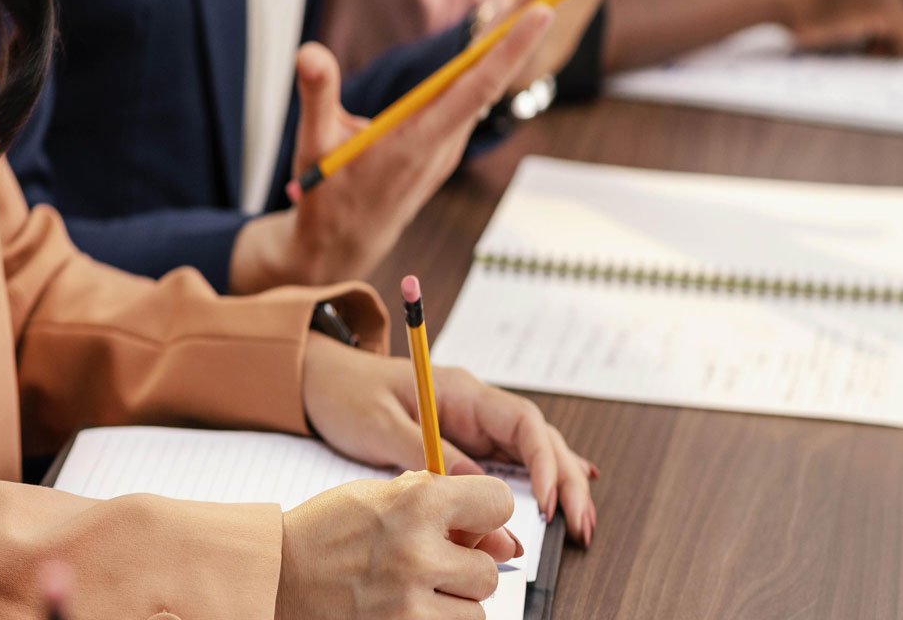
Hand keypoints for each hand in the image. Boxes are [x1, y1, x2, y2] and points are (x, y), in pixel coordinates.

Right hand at [229, 10, 550, 291]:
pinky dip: (493, 55)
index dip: (509, 49)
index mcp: (418, 141)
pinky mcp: (444, 141)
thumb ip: (318, 96)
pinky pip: (476, 91)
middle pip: (493, 73)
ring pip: (488, 80)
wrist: (344, 248)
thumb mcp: (316, 145)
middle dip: (525, 22)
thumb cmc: (328, 197)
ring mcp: (449, 141)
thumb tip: (310, 52)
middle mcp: (445, 140)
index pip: (474, 87)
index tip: (542, 10)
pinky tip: (503, 27)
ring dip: (513, 35)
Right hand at [275, 472, 517, 619]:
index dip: (487, 512)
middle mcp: (418, 552)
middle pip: (489, 570)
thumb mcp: (383, 495)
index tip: (471, 521)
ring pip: (475, 613)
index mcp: (418, 502)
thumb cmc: (329, 530)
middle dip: (464, 567)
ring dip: (452, 604)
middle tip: (430, 563)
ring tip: (413, 590)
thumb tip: (507, 540)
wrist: (276, 577)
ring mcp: (408, 605)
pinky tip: (405, 610)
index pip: (500, 503)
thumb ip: (443, 505)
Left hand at [301, 336, 596, 542]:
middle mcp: (475, 404)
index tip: (547, 501)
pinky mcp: (463, 440)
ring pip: (530, 450)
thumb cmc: (348, 394)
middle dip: (565, 478)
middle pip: (537, 437)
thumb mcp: (381, 424)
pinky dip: (537, 477)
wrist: (322, 378)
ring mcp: (472, 421)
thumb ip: (425, 451)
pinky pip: (509, 459)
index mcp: (461, 390)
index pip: (520, 420)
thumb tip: (469, 485)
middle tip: (580, 524)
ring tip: (579, 524)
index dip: (542, 460)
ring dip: (557, 483)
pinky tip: (561, 495)